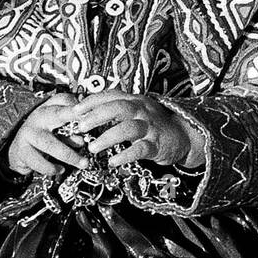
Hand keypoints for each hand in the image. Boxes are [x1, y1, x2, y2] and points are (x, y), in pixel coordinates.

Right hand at [7, 93, 90, 177]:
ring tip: (84, 163)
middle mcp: (38, 117)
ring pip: (50, 144)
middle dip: (72, 116)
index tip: (92, 111)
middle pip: (57, 114)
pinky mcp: (22, 150)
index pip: (64, 101)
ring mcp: (29, 133)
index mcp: (49, 108)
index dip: (78, 106)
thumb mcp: (57, 127)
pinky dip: (51, 168)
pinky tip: (60, 169)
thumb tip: (85, 137)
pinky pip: (39, 161)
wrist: (19, 149)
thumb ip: (72, 128)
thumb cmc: (43, 136)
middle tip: (87, 125)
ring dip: (69, 155)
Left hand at [69, 90, 203, 169]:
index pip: (111, 95)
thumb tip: (86, 113)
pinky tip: (112, 161)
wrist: (183, 135)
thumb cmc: (153, 124)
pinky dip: (124, 155)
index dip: (91, 101)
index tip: (74, 109)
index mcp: (135, 100)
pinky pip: (140, 149)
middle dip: (96, 116)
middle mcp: (142, 110)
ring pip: (128, 128)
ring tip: (92, 148)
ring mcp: (150, 127)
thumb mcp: (136, 110)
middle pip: (118, 107)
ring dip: (107, 137)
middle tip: (80, 127)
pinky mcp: (156, 145)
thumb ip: (115, 110)